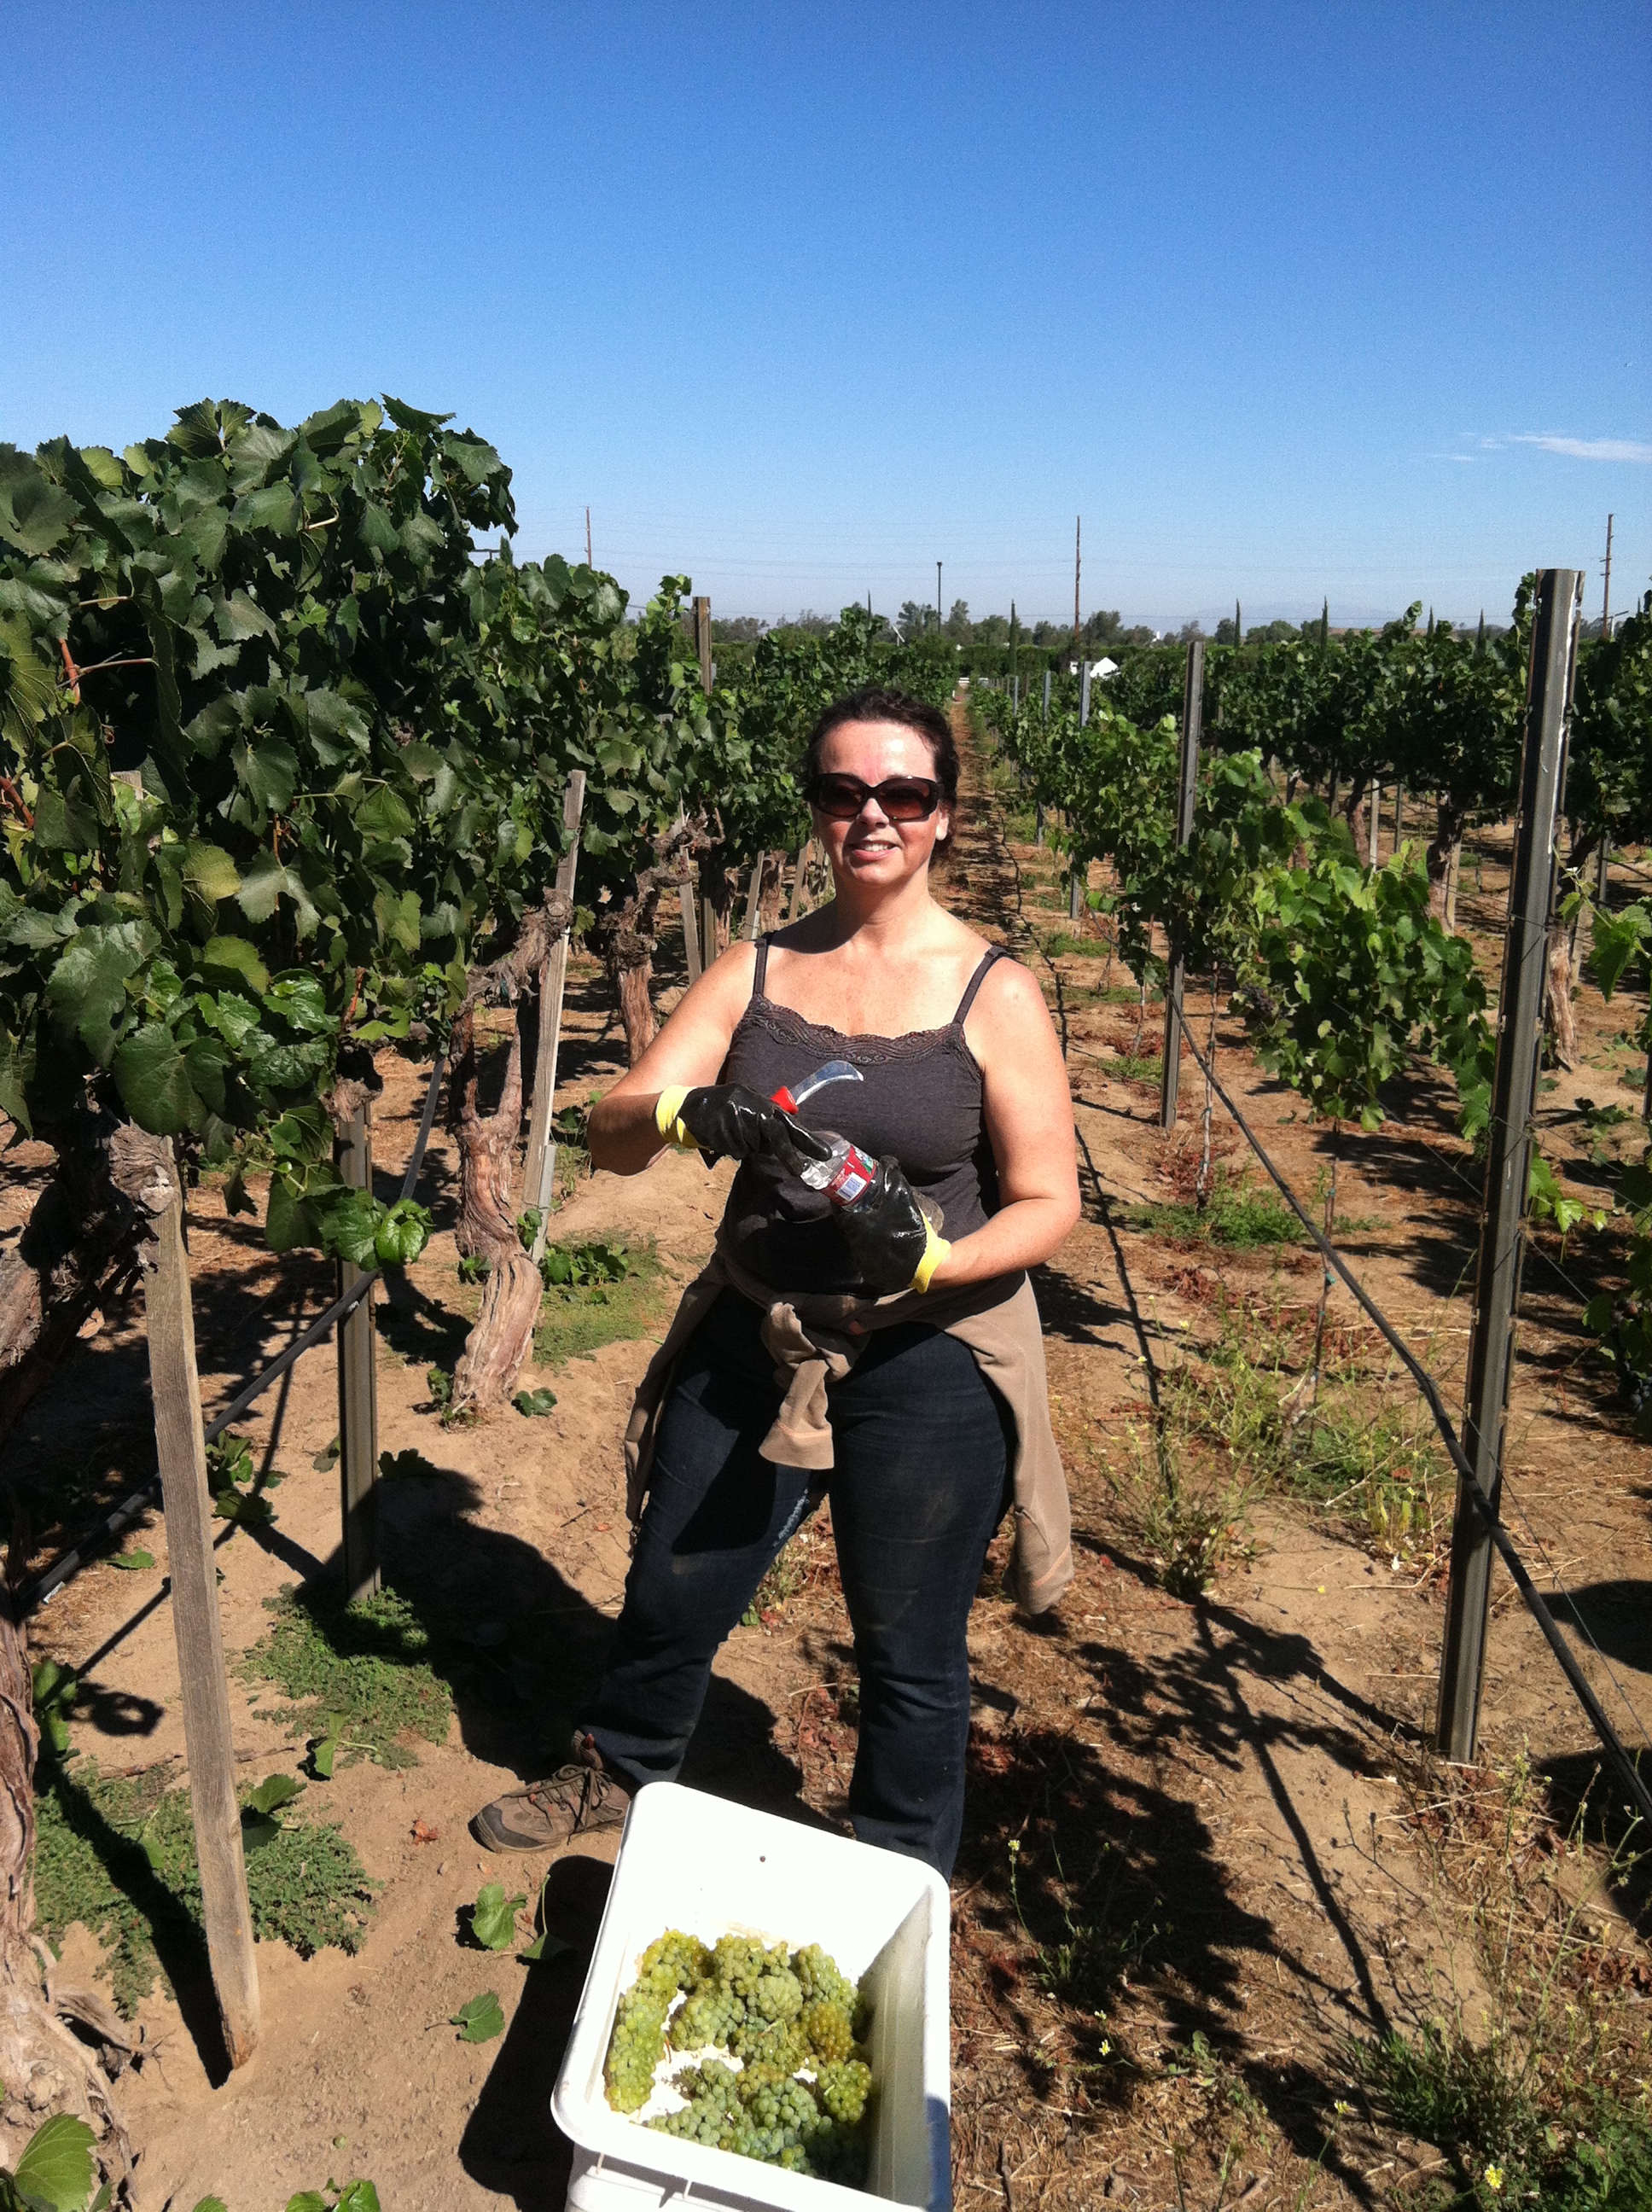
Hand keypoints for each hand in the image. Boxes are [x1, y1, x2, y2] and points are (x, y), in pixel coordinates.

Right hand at [654, 1084, 829, 1171]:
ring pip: (752, 1147)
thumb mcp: (747, 1108)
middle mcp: (750, 1105)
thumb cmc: (722, 1111)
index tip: (824, 1155)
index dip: (806, 1140)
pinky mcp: (720, 1127)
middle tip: (799, 1171)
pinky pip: (735, 1149)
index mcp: (759, 1101)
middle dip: (788, 1154)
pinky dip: (730, 1148)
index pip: (787, 1122)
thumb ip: (766, 1124)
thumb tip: (787, 1147)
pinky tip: (720, 1136)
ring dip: (745, 1147)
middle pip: (775, 1133)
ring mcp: (734, 1116)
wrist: (687, 1107)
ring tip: (730, 1134)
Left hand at [836, 1158, 950, 1294]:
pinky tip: (880, 1233)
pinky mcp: (870, 1269)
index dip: (840, 1197)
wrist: (923, 1264)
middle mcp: (854, 1244)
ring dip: (860, 1225)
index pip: (838, 1209)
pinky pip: (864, 1249)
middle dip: (852, 1210)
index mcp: (856, 1227)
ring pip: (855, 1237)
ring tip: (872, 1214)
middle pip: (846, 1222)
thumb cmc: (910, 1229)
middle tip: (861, 1198)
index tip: (845, 1188)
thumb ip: (893, 1175)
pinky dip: (869, 1239)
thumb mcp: (903, 1197)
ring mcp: (861, 1258)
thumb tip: (886, 1160)